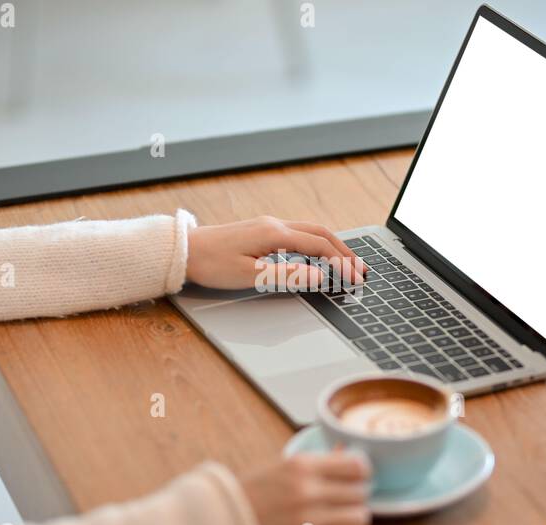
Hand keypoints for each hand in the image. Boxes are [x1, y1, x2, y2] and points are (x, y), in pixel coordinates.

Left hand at [185, 216, 367, 289]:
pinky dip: (316, 244)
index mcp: (274, 234)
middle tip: (361, 268)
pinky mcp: (261, 231)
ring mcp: (268, 226)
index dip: (341, 263)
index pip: (319, 246)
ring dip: (332, 246)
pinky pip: (298, 233)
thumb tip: (318, 277)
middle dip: (344, 251)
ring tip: (346, 262)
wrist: (183, 251)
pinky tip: (318, 255)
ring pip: (310, 231)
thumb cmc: (211, 264)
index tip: (355, 278)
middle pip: (320, 234)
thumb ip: (287, 276)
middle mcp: (274, 225)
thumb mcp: (249, 276)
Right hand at [240, 452, 372, 524]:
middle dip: (354, 496)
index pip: (358, 465)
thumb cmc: (251, 493)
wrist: (222, 523)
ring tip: (338, 518)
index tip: (354, 476)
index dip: (360, 472)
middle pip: (362, 492)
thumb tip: (347, 454)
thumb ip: (315, 463)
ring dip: (351, 518)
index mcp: (301, 465)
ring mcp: (310, 520)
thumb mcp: (281, 467)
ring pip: (360, 518)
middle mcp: (308, 490)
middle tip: (342, 499)